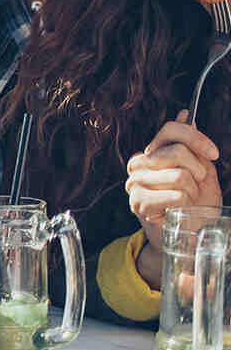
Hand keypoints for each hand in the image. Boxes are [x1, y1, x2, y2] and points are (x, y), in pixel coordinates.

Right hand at [126, 110, 222, 270]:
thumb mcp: (200, 170)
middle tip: (196, 184)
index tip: (214, 154)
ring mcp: (136, 183)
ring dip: (192, 191)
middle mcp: (139, 163)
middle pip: (178, 151)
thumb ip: (192, 144)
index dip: (196, 138)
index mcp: (152, 152)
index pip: (170, 129)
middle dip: (198, 170)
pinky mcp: (138, 202)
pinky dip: (186, 205)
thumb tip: (185, 114)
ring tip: (186, 200)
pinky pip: (176, 195)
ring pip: (179, 175)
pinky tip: (178, 210)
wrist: (187, 235)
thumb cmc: (195, 203)